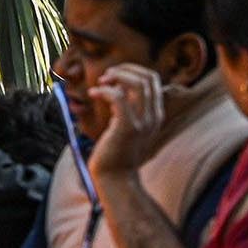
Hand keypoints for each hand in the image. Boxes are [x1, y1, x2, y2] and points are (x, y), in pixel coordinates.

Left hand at [88, 63, 165, 179]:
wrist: (115, 177)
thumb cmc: (115, 151)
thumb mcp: (126, 125)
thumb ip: (127, 107)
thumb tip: (117, 86)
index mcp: (155, 114)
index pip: (153, 80)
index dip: (132, 70)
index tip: (113, 76)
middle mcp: (153, 116)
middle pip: (148, 77)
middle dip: (124, 70)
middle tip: (106, 77)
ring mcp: (143, 122)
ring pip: (138, 84)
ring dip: (116, 77)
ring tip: (100, 83)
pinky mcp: (127, 128)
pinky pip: (118, 98)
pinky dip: (104, 91)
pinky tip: (93, 94)